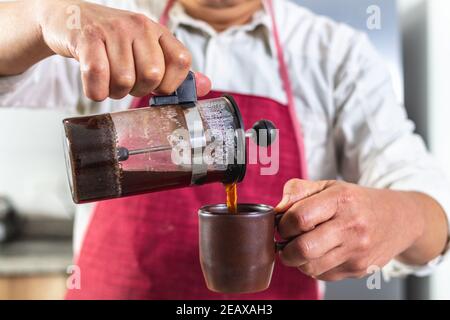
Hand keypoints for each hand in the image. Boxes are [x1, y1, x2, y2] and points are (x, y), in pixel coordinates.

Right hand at [36, 0, 210, 100]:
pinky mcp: (87, 39)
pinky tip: (93, 83)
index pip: (181, 60)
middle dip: (138, 90)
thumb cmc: (113, 43)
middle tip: (126, 82)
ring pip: (124, 81)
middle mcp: (139, 27)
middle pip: (152, 75)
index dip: (171, 83)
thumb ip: (176, 71)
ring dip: (114, 91)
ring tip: (108, 78)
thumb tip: (206, 85)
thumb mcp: (148, 51)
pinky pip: (97, 79)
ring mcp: (112, 31)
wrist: (70, 19)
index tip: (156, 86)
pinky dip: (95, 91)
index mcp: (158, 31)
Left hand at [275, 179, 435, 280]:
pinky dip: (314, 267)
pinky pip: (323, 275)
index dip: (283, 224)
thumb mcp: (329, 186)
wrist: (399, 219)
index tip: (283, 224)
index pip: (299, 217)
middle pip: (303, 248)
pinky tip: (320, 253)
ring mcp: (357, 251)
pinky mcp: (359, 269)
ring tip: (301, 247)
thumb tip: (277, 209)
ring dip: (297, 260)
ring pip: (310, 267)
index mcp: (341, 200)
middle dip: (285, 249)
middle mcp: (351, 226)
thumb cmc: (357, 202)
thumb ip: (298, 191)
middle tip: (286, 241)